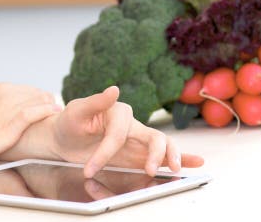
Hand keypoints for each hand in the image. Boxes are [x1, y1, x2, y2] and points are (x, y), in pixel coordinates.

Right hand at [0, 83, 59, 167]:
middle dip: (47, 100)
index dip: (39, 97)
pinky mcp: (7, 125)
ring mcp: (6, 108)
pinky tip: (53, 112)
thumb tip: (4, 108)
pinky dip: (45, 111)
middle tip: (57, 109)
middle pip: (35, 93)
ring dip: (49, 105)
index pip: (27, 89)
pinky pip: (32, 114)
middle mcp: (3, 94)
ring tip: (59, 113)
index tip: (47, 104)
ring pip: (37, 100)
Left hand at [50, 86, 203, 177]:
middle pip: (153, 136)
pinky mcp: (138, 154)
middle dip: (155, 154)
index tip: (89, 169)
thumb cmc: (69, 123)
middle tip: (148, 170)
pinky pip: (162, 156)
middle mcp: (132, 124)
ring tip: (174, 169)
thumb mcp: (75, 112)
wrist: (64, 139)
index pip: (118, 135)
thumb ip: (94, 102)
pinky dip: (181, 158)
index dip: (105, 152)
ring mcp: (137, 140)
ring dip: (171, 156)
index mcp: (117, 111)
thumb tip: (114, 89)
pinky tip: (195, 162)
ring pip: (163, 146)